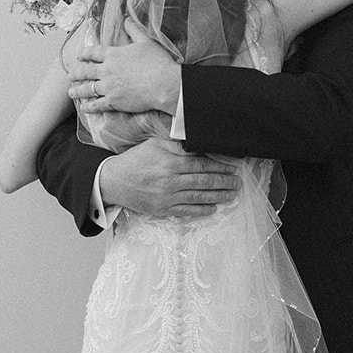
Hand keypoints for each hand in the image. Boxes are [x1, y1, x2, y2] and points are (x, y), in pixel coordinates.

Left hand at [69, 21, 180, 114]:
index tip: (79, 55)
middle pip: (85, 71)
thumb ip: (134, 30)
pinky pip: (96, 105)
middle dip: (76, 73)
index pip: (94, 52)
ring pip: (87, 89)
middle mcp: (107, 70)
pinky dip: (89, 106)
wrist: (164, 84)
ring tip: (71, 93)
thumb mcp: (146, 41)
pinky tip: (84, 107)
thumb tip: (126, 18)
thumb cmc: (158, 62)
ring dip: (77, 91)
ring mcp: (109, 87)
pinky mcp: (114, 101)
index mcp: (114, 54)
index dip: (84, 53)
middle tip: (70, 75)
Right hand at [99, 138, 239, 219]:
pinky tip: (213, 208)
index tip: (233, 168)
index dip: (220, 167)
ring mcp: (167, 197)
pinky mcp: (163, 209)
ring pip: (198, 197)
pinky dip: (201, 210)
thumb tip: (196, 142)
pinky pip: (186, 211)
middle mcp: (171, 181)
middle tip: (238, 183)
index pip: (202, 165)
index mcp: (171, 163)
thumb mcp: (154, 144)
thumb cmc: (135, 160)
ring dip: (218, 197)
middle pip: (204, 182)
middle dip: (224, 183)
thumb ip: (176, 143)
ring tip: (232, 195)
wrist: (114, 181)